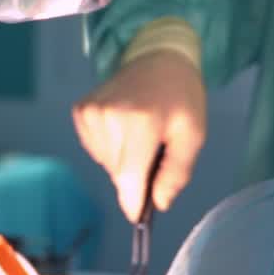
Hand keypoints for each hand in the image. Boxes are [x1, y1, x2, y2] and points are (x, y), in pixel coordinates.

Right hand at [73, 51, 205, 220]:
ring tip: (139, 134)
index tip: (137, 216)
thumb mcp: (193, 135)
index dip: (132, 201)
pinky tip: (123, 128)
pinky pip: (94, 147)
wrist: (157, 58)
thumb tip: (157, 203)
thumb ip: (176, 172)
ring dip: (122, 159)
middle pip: (117, 172)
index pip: (128, 176)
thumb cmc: (180, 97)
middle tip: (153, 151)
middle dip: (136, 174)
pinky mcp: (81, 110)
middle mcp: (110, 115)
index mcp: (142, 121)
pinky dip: (109, 147)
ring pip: (105, 162)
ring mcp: (91, 111)